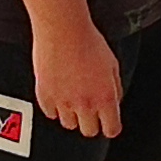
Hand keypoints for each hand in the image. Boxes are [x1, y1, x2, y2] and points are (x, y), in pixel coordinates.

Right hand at [33, 18, 124, 138]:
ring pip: (68, 124)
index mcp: (105, 97)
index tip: (108, 123)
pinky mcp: (45, 96)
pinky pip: (50, 113)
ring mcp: (63, 102)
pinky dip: (54, 107)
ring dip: (72, 115)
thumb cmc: (89, 42)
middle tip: (90, 110)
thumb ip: (115, 88)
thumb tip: (114, 102)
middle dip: (91, 122)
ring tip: (72, 98)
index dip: (110, 127)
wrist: (63, 29)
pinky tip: (59, 93)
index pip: (111, 129)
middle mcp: (84, 104)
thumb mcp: (113, 64)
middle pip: (89, 131)